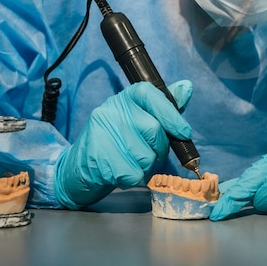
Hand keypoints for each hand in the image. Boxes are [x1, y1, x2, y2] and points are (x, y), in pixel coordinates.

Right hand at [54, 80, 192, 208]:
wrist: (79, 167)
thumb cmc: (115, 142)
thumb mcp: (136, 119)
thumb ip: (162, 107)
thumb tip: (187, 87)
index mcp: (123, 99)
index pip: (150, 94)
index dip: (170, 113)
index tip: (183, 132)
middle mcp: (110, 111)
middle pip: (154, 130)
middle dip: (159, 148)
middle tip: (146, 153)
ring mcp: (103, 133)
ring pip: (147, 155)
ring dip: (146, 167)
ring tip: (130, 162)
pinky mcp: (100, 157)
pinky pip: (134, 173)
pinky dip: (134, 178)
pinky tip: (120, 172)